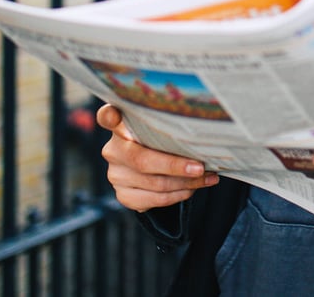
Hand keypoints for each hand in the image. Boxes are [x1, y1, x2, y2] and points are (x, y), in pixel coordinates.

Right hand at [97, 103, 218, 211]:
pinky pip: (154, 200)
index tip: (115, 114)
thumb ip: (167, 125)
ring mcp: (116, 174)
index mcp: (120, 126)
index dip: (109, 116)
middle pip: (142, 161)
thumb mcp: (162, 129)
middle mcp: (113, 150)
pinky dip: (177, 196)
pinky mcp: (123, 195)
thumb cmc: (162, 141)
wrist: (153, 169)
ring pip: (154, 184)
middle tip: (201, 167)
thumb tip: (200, 130)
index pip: (107, 117)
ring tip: (206, 178)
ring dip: (185, 183)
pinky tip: (191, 189)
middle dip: (176, 166)